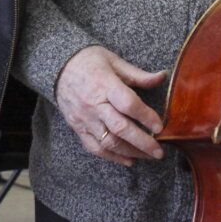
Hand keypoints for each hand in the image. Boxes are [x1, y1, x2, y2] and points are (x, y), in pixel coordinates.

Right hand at [54, 45, 166, 167]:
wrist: (58, 67)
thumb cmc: (89, 61)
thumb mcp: (114, 61)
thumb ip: (138, 75)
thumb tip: (162, 77)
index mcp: (105, 84)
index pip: (128, 104)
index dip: (146, 116)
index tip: (160, 125)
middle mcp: (94, 104)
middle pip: (120, 128)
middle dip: (142, 142)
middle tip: (159, 151)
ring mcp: (85, 118)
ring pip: (109, 142)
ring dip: (131, 152)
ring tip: (148, 156)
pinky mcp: (78, 127)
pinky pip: (95, 147)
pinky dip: (112, 157)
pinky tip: (128, 160)